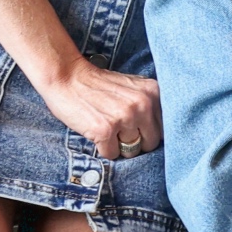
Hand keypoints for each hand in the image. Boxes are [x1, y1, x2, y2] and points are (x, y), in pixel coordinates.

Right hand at [39, 59, 161, 160]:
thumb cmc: (98, 85)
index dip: (148, 132)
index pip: (164, 128)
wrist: (66, 77)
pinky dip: (103, 149)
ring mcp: (125, 117)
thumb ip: (149, 105)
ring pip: (132, 151)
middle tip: (119, 130)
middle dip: (136, 142)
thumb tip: (163, 134)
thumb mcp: (132, 87)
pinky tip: (96, 132)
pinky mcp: (105, 130)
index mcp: (153, 92)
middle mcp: (143, 105)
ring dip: (118, 146)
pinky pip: (112, 154)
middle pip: (150, 143)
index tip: (137, 128)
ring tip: (107, 128)